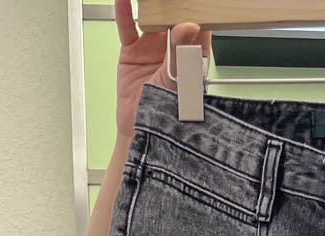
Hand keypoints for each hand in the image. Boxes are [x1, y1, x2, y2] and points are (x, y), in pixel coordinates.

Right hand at [114, 0, 212, 139]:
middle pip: (175, 17)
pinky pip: (127, 27)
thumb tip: (190, 27)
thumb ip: (182, 55)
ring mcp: (153, 47)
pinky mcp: (133, 50)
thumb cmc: (167, 116)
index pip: (199, 27)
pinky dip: (123, 12)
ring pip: (153, 17)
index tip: (200, 1)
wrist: (140, 133)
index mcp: (192, 57)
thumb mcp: (177, 85)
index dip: (198, 11)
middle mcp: (174, 48)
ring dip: (151, 3)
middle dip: (174, 3)